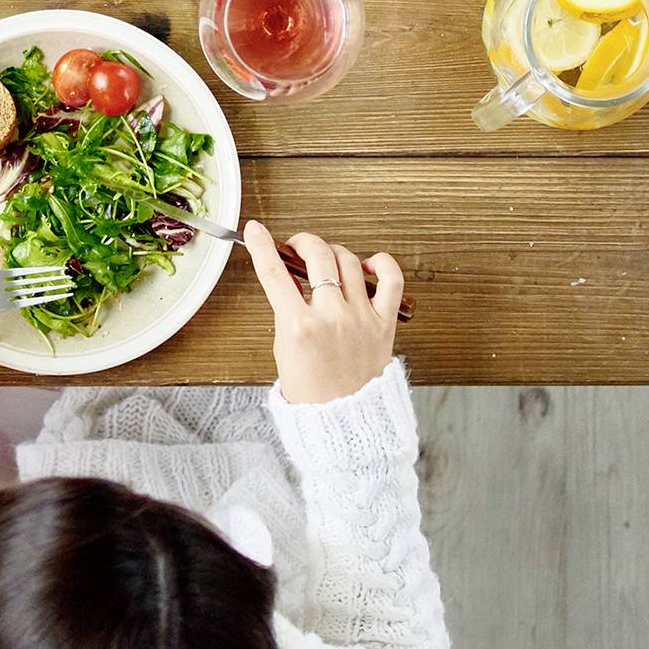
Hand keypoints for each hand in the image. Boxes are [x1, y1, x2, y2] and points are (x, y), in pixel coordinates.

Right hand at [245, 221, 404, 405]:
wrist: (344, 418)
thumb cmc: (311, 390)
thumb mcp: (284, 347)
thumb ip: (286, 310)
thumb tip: (289, 278)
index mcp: (298, 325)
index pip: (274, 272)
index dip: (262, 246)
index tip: (256, 230)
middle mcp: (331, 316)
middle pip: (316, 255)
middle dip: (302, 242)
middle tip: (296, 246)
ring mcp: (360, 317)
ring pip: (348, 261)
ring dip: (332, 252)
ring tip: (326, 259)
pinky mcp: (385, 323)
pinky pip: (391, 280)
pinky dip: (381, 264)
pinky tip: (368, 264)